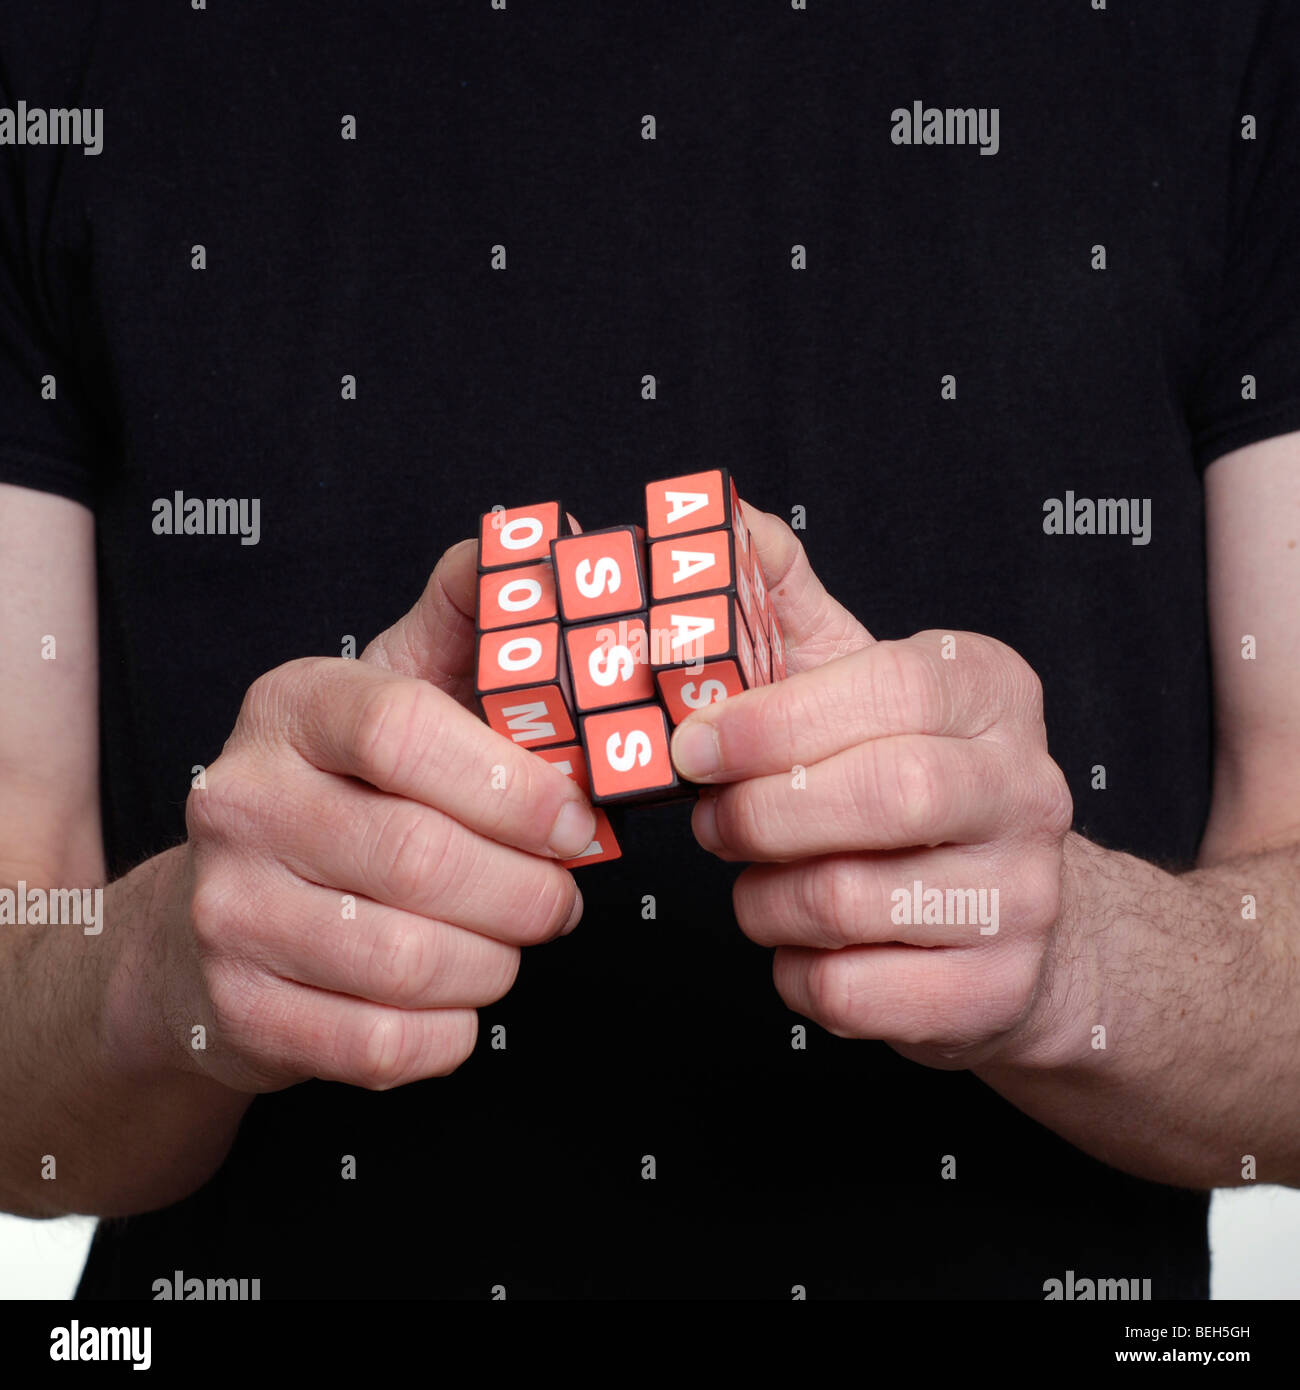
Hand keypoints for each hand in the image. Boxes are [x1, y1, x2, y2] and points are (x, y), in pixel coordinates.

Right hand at [170, 539, 595, 1092]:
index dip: (513, 786)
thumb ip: (464, 624)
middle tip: (560, 896)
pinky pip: (377, 1046)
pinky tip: (457, 1001)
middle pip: (421, 859)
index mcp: (293, 707)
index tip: (578, 820)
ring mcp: (228, 910)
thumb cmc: (338, 792)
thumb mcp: (390, 690)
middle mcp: (241, 801)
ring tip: (510, 942)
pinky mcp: (237, 1009)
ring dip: (494, 962)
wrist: (211, 915)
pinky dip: (447, 1034)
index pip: (404, 732)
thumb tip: (543, 546)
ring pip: (406, 960)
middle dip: (527, 891)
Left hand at [669, 507, 1073, 1069]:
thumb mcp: (855, 678)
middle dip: (762, 813)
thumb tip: (720, 517)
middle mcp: (1029, 788)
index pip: (888, 692)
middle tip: (711, 821)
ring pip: (852, 903)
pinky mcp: (999, 990)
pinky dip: (795, 973)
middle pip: (887, 795)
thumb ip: (786, 601)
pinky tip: (802, 944)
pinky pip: (854, 993)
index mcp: (990, 692)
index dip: (772, 722)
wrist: (1009, 908)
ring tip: (756, 880)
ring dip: (764, 899)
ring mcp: (1026, 896)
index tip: (692, 744)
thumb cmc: (904, 779)